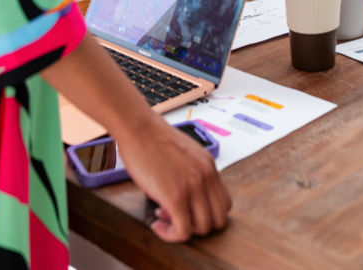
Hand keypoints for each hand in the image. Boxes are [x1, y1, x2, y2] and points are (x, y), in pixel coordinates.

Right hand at [114, 116, 231, 241]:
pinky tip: (156, 224)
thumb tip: (185, 194)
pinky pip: (182, 232)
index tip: (186, 209)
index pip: (224, 204)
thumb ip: (191, 172)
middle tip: (176, 216)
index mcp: (209, 167)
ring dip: (183, 230)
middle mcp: (206, 177)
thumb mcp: (184, 154)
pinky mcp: (176, 197)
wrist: (138, 128)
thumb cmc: (152, 139)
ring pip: (203, 229)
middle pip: (218, 220)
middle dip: (197, 224)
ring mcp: (193, 188)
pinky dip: (169, 235)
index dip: (205, 213)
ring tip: (163, 217)